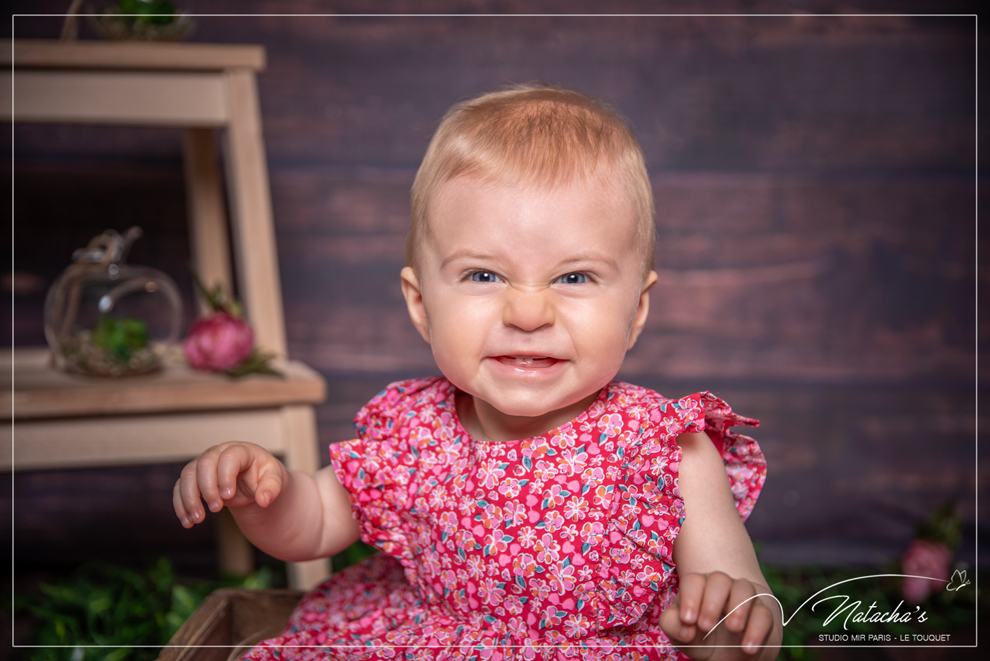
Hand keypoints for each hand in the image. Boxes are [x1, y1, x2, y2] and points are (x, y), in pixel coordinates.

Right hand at [173, 442, 286, 527]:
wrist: (255, 481)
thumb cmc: (265, 477)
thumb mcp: (276, 480)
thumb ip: (272, 487)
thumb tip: (264, 500)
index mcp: (241, 450)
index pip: (228, 457)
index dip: (225, 476)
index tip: (228, 497)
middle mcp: (219, 453)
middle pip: (204, 464)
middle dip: (207, 488)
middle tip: (217, 509)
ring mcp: (204, 463)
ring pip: (187, 475)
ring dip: (189, 498)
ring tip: (197, 520)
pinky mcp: (194, 477)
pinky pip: (180, 487)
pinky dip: (180, 505)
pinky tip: (187, 522)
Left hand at [660, 572, 776, 659]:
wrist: (728, 654)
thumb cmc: (699, 637)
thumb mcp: (681, 634)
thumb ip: (673, 626)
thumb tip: (685, 629)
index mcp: (698, 587)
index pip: (694, 581)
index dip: (690, 597)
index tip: (688, 620)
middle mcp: (722, 587)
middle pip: (719, 579)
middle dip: (712, 602)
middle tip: (706, 627)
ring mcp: (744, 598)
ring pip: (744, 588)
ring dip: (738, 607)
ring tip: (733, 629)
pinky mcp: (763, 614)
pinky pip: (763, 614)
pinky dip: (757, 630)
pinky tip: (748, 648)